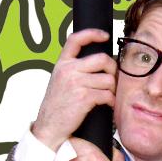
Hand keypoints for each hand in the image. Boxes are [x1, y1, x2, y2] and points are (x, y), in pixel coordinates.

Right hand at [32, 29, 116, 151]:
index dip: (92, 34)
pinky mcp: (84, 98)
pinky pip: (107, 94)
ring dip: (112, 89)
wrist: (49, 127)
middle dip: (112, 69)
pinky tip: (107, 104)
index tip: (105, 35)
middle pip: (102, 59)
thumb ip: (72, 69)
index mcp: (61, 64)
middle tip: (112, 79)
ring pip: (108, 79)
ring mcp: (76, 83)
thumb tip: (96, 63)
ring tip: (107, 96)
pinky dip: (111, 101)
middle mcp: (68, 70)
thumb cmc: (56, 106)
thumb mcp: (59, 81)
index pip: (76, 39)